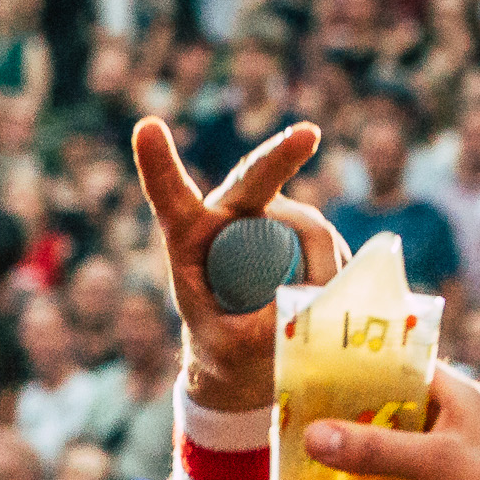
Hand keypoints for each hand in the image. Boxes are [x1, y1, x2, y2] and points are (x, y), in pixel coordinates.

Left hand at [132, 117, 347, 410]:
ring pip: (308, 229)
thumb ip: (255, 332)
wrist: (250, 351)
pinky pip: (330, 246)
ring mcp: (273, 216)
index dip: (159, 165)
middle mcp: (230, 215)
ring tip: (306, 313)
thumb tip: (304, 301)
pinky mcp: (304, 229)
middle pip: (255, 180)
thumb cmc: (223, 348)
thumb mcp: (230, 351)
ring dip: (319, 270)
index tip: (146, 128)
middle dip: (280, 156)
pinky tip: (322, 299)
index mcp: (190, 238)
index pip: (171, 197)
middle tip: (307, 137)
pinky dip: (333, 274)